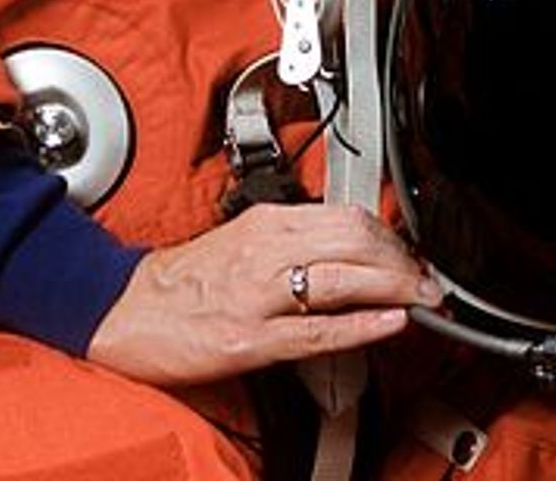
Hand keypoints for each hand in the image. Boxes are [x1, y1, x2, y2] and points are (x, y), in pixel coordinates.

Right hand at [85, 201, 441, 386]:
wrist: (125, 310)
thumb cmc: (185, 280)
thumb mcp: (242, 239)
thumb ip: (293, 240)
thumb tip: (348, 249)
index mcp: (267, 222)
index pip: (348, 215)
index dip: (392, 234)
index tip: (413, 252)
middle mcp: (266, 249)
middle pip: (355, 240)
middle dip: (402, 259)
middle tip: (429, 278)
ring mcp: (260, 295)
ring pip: (344, 277)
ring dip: (395, 286)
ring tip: (422, 298)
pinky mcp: (251, 339)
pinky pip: (318, 330)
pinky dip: (362, 324)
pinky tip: (390, 322)